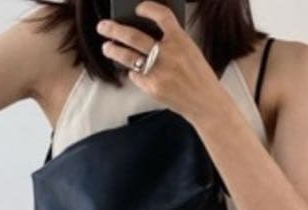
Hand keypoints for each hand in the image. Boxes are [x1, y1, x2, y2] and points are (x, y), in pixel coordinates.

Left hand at [95, 1, 223, 121]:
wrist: (205, 103)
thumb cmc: (198, 76)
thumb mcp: (190, 51)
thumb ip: (172, 41)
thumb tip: (145, 34)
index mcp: (181, 39)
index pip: (161, 15)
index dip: (148, 8)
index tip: (138, 8)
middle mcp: (169, 53)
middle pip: (134, 36)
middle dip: (114, 30)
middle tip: (103, 26)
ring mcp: (159, 71)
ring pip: (129, 57)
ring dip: (114, 50)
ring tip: (107, 47)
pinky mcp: (153, 87)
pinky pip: (136, 75)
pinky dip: (133, 72)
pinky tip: (132, 70)